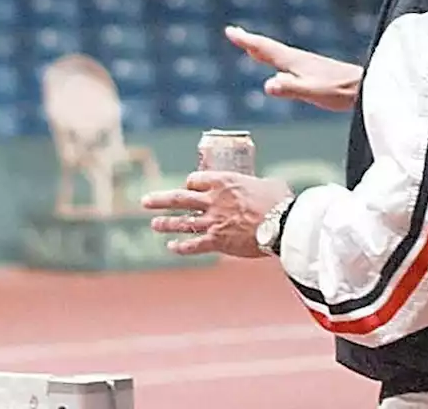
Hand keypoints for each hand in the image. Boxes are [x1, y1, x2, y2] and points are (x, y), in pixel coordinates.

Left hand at [141, 171, 291, 257]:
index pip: (196, 179)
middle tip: (145, 201)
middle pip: (179, 198)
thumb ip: (258, 186)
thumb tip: (264, 188)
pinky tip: (171, 247)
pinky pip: (193, 244)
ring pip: (182, 222)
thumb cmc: (280, 202)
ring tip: (154, 224)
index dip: (191, 183)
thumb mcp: (268, 184)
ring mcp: (212, 221)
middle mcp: (212, 199)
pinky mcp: (216, 241)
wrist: (282, 224)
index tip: (190, 186)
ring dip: (166, 223)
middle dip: (160, 200)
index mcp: (223, 181)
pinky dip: (181, 246)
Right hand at [226, 25, 362, 110]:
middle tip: (234, 33)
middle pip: (269, 47)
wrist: (365, 88)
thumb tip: (269, 85)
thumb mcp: (312, 92)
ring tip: (251, 47)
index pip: (265, 48)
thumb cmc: (339, 90)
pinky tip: (280, 66)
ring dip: (262, 49)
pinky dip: (275, 58)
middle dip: (250, 41)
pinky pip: (286, 61)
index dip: (247, 41)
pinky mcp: (313, 71)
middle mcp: (298, 59)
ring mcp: (306, 64)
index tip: (230, 31)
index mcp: (294, 61)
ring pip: (277, 53)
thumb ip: (291, 88)